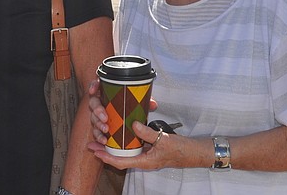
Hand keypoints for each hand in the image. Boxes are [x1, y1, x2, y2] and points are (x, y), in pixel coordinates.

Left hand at [86, 120, 204, 170]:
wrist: (194, 153)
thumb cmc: (181, 150)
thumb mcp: (163, 140)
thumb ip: (147, 133)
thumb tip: (133, 124)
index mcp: (145, 162)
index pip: (121, 162)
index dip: (106, 158)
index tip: (95, 152)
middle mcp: (143, 161)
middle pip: (119, 159)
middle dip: (105, 153)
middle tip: (92, 144)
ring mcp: (146, 156)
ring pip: (125, 154)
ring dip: (112, 148)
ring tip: (101, 140)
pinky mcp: (149, 150)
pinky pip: (133, 149)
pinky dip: (124, 144)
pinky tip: (119, 136)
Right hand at [87, 79, 157, 146]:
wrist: (129, 121)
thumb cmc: (131, 107)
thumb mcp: (138, 103)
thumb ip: (144, 102)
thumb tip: (152, 104)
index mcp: (107, 92)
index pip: (97, 84)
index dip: (93, 86)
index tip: (94, 90)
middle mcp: (101, 102)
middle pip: (93, 102)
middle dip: (98, 110)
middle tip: (105, 117)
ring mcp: (98, 114)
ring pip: (93, 118)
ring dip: (98, 124)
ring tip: (106, 130)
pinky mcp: (99, 126)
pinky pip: (95, 130)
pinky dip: (98, 136)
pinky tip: (103, 140)